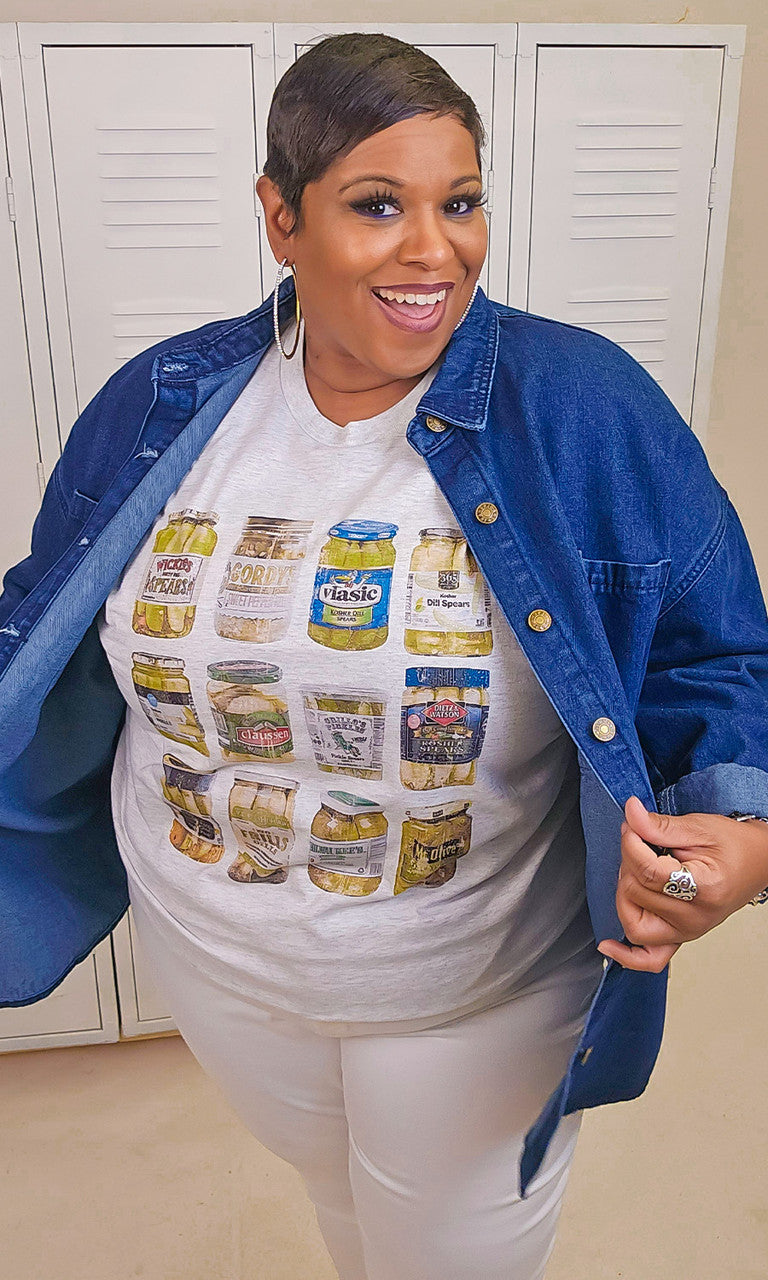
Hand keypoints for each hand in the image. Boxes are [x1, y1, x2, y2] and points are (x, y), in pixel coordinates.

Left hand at [597, 795, 767, 972]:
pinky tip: (608, 946)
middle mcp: (695, 918)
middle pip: (636, 894)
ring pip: (634, 923)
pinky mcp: (682, 937)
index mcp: (704, 889)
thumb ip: (660, 825)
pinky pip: (650, 959)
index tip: (631, 827)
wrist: (758, 862)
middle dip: (628, 862)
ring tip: (636, 872)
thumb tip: (630, 814)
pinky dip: (627, 957)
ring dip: (625, 894)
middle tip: (637, 842)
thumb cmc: (734, 845)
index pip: (648, 871)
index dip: (631, 844)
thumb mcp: (699, 827)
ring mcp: (688, 931)